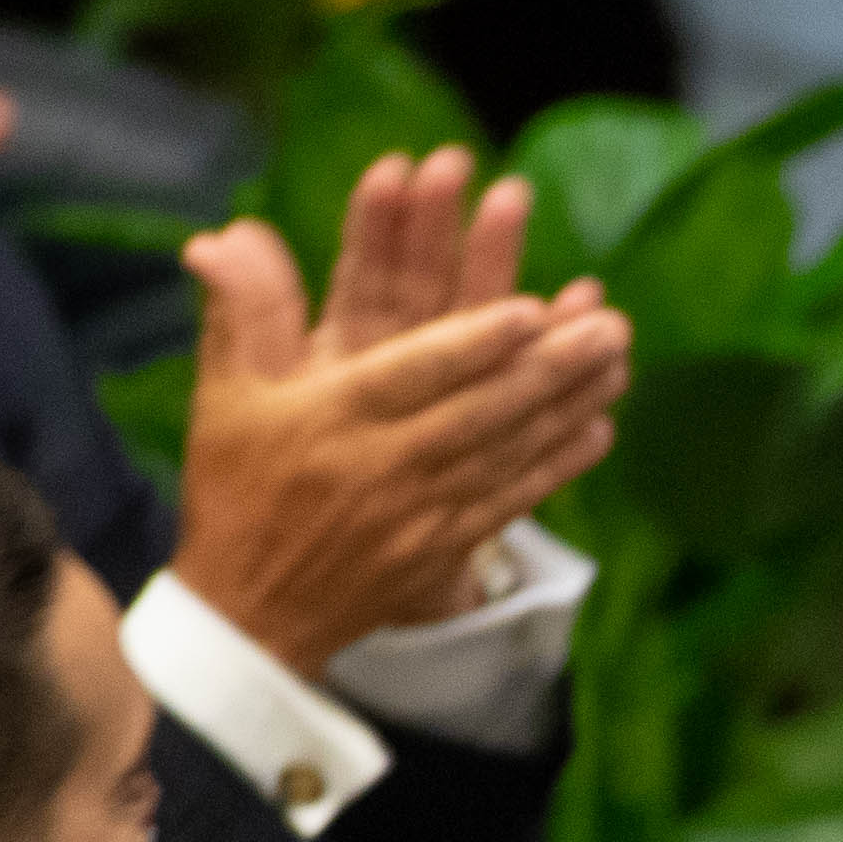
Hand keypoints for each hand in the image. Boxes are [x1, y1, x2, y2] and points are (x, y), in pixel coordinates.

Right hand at [169, 208, 626, 675]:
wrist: (251, 609)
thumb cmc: (237, 485)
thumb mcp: (224, 391)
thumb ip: (244, 309)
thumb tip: (230, 232)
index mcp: (334, 417)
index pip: (415, 374)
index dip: (476, 343)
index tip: (532, 309)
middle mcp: (387, 463)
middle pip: (482, 410)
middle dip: (551, 367)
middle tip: (610, 325)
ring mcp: (423, 511)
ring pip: (508, 451)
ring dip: (569, 406)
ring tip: (618, 362)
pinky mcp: (446, 547)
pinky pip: (512, 501)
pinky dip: (558, 466)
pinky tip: (600, 429)